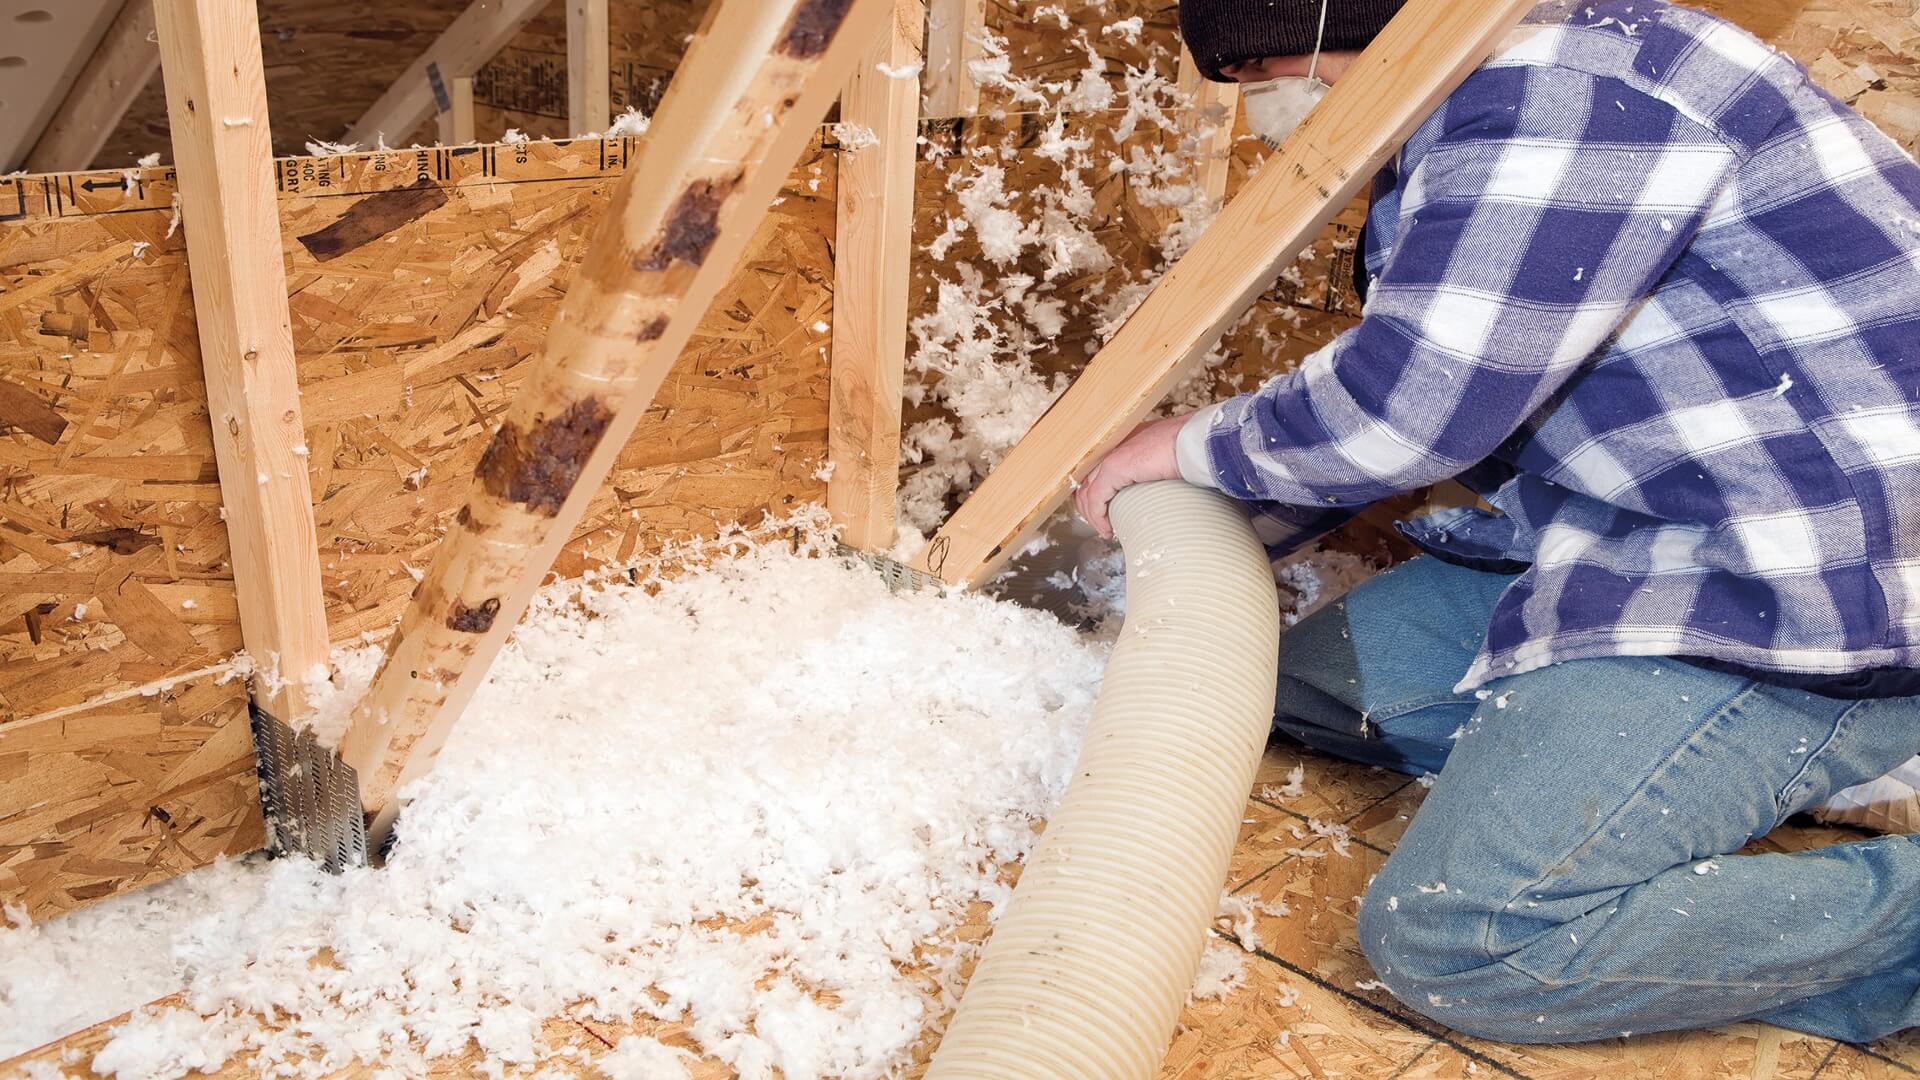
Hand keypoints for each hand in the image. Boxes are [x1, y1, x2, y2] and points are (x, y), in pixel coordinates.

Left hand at [1074, 415, 1188, 538]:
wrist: (1196, 441)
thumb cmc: (1192, 448)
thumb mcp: (1168, 459)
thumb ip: (1157, 467)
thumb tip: (1160, 483)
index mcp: (1127, 440)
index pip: (1099, 468)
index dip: (1096, 492)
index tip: (1105, 510)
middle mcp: (1115, 445)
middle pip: (1087, 479)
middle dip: (1089, 506)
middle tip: (1101, 524)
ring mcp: (1111, 455)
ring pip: (1088, 491)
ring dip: (1093, 515)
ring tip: (1105, 530)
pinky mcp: (1114, 467)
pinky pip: (1096, 498)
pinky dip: (1098, 517)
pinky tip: (1107, 530)